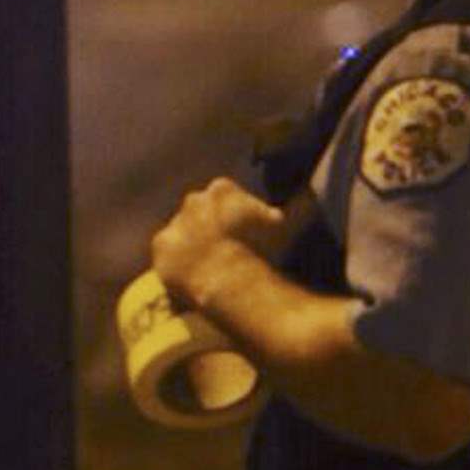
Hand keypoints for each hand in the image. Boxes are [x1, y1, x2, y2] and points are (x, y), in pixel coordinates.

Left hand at [151, 178, 311, 307]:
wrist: (230, 278)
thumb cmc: (263, 250)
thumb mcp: (286, 225)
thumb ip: (296, 207)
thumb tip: (308, 195)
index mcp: (223, 189)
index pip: (231, 198)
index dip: (241, 219)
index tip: (250, 238)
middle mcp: (193, 199)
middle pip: (204, 212)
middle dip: (214, 228)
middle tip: (231, 253)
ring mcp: (175, 223)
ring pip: (185, 233)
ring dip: (195, 246)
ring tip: (213, 270)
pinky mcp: (161, 248)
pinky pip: (169, 256)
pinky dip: (179, 265)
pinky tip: (193, 279)